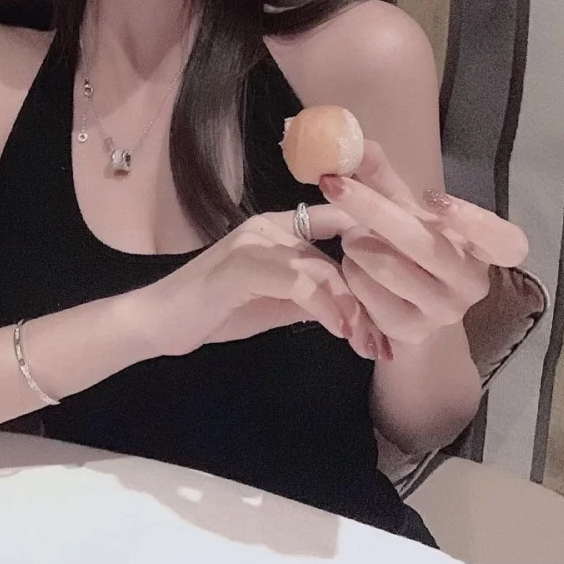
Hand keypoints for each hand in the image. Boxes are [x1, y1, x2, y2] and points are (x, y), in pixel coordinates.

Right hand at [139, 209, 389, 360]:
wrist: (160, 322)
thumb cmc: (215, 311)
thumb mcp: (275, 302)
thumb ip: (311, 294)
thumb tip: (355, 306)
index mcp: (277, 227)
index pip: (339, 219)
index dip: (374, 244)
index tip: (404, 283)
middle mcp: (269, 226)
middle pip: (338, 247)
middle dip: (370, 293)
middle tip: (387, 338)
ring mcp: (255, 243)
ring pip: (323, 266)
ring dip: (353, 308)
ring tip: (370, 344)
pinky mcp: (243, 266)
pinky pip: (300, 282)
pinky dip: (327, 308)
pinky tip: (341, 333)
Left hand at [315, 139, 528, 345]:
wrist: (406, 312)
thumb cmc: (410, 250)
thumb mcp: (404, 212)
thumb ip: (384, 178)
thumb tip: (359, 142)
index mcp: (481, 250)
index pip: (506, 243)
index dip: (475, 222)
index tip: (433, 198)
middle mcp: (470, 284)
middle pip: (423, 245)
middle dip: (372, 208)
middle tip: (333, 183)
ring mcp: (443, 312)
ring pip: (387, 268)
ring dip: (356, 244)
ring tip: (350, 236)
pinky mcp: (409, 331)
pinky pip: (368, 294)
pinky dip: (350, 272)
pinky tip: (351, 266)